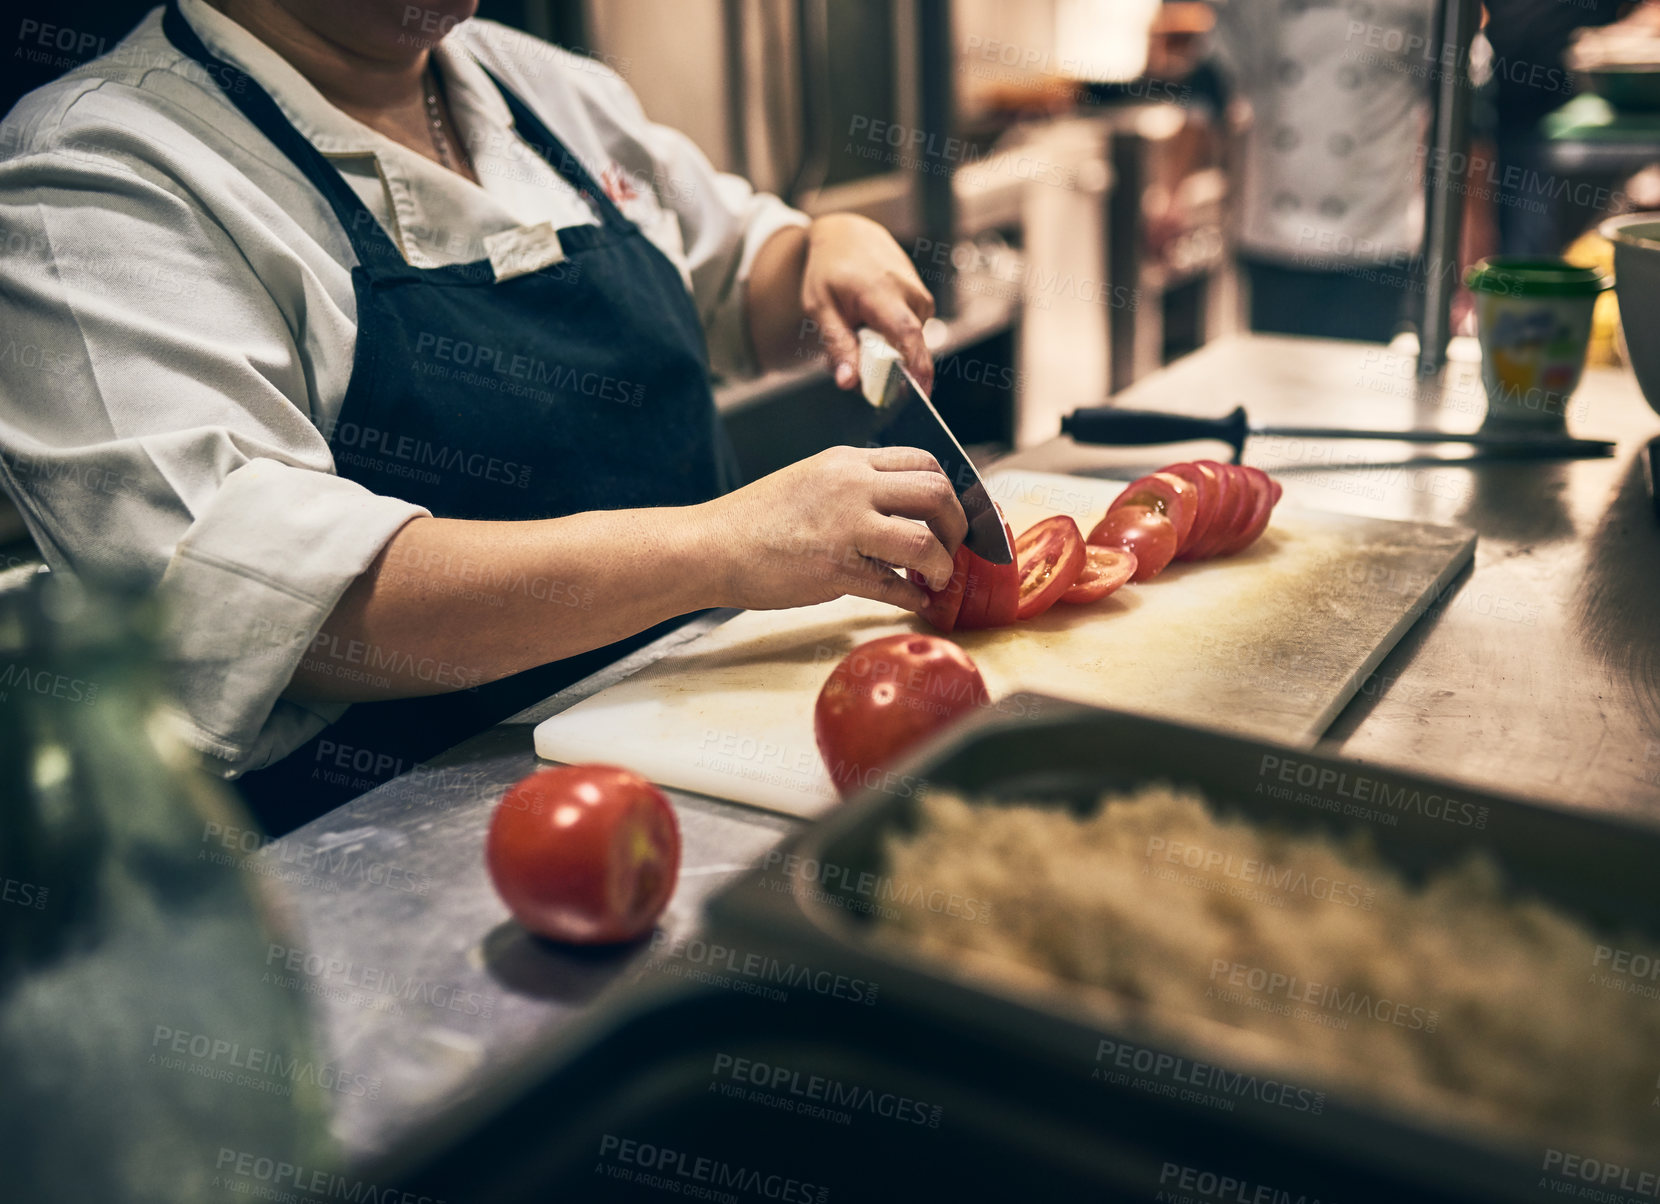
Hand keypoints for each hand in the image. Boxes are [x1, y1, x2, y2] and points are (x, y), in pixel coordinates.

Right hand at [692, 446, 966, 612]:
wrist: (710, 546)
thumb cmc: (756, 520)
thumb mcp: (811, 479)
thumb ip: (855, 485)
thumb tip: (900, 509)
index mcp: (847, 461)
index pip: (924, 462)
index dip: (949, 492)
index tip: (950, 517)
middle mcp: (851, 485)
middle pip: (936, 493)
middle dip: (957, 526)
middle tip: (952, 548)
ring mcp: (844, 526)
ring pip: (924, 541)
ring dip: (941, 566)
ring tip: (935, 579)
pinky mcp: (834, 568)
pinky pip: (894, 586)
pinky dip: (913, 598)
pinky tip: (914, 603)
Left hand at [801, 214, 935, 392]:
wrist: (849, 235)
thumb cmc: (830, 270)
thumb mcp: (820, 308)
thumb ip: (836, 346)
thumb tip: (849, 383)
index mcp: (883, 292)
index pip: (908, 335)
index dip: (917, 368)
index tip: (920, 395)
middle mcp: (910, 294)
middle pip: (909, 349)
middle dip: (886, 370)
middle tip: (855, 367)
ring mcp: (921, 298)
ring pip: (907, 345)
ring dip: (883, 352)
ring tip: (858, 333)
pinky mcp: (923, 303)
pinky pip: (909, 335)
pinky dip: (889, 340)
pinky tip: (871, 325)